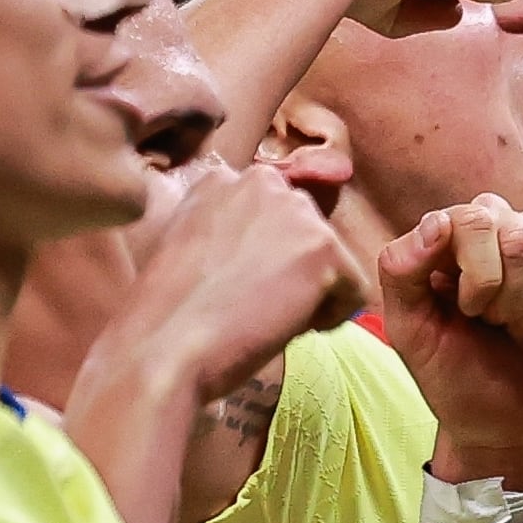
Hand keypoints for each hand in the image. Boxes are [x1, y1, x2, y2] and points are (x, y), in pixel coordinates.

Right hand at [121, 160, 370, 403]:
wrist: (166, 344)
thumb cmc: (166, 310)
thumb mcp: (184, 242)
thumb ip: (225, 227)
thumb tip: (265, 244)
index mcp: (224, 178)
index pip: (277, 220)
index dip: (265, 262)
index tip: (236, 286)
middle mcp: (262, 181)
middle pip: (310, 238)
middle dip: (293, 275)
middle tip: (253, 303)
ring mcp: (296, 210)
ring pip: (333, 264)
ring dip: (311, 297)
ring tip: (265, 314)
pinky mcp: (324, 248)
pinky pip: (356, 291)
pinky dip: (332, 319)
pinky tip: (287, 326)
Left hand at [378, 194, 522, 483]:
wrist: (508, 426)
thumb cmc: (454, 377)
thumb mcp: (410, 332)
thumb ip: (401, 271)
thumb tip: (438, 222)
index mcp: (449, 238)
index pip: (471, 218)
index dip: (479, 274)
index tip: (469, 313)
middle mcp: (496, 230)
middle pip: (517, 230)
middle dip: (510, 295)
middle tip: (496, 324)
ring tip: (522, 330)